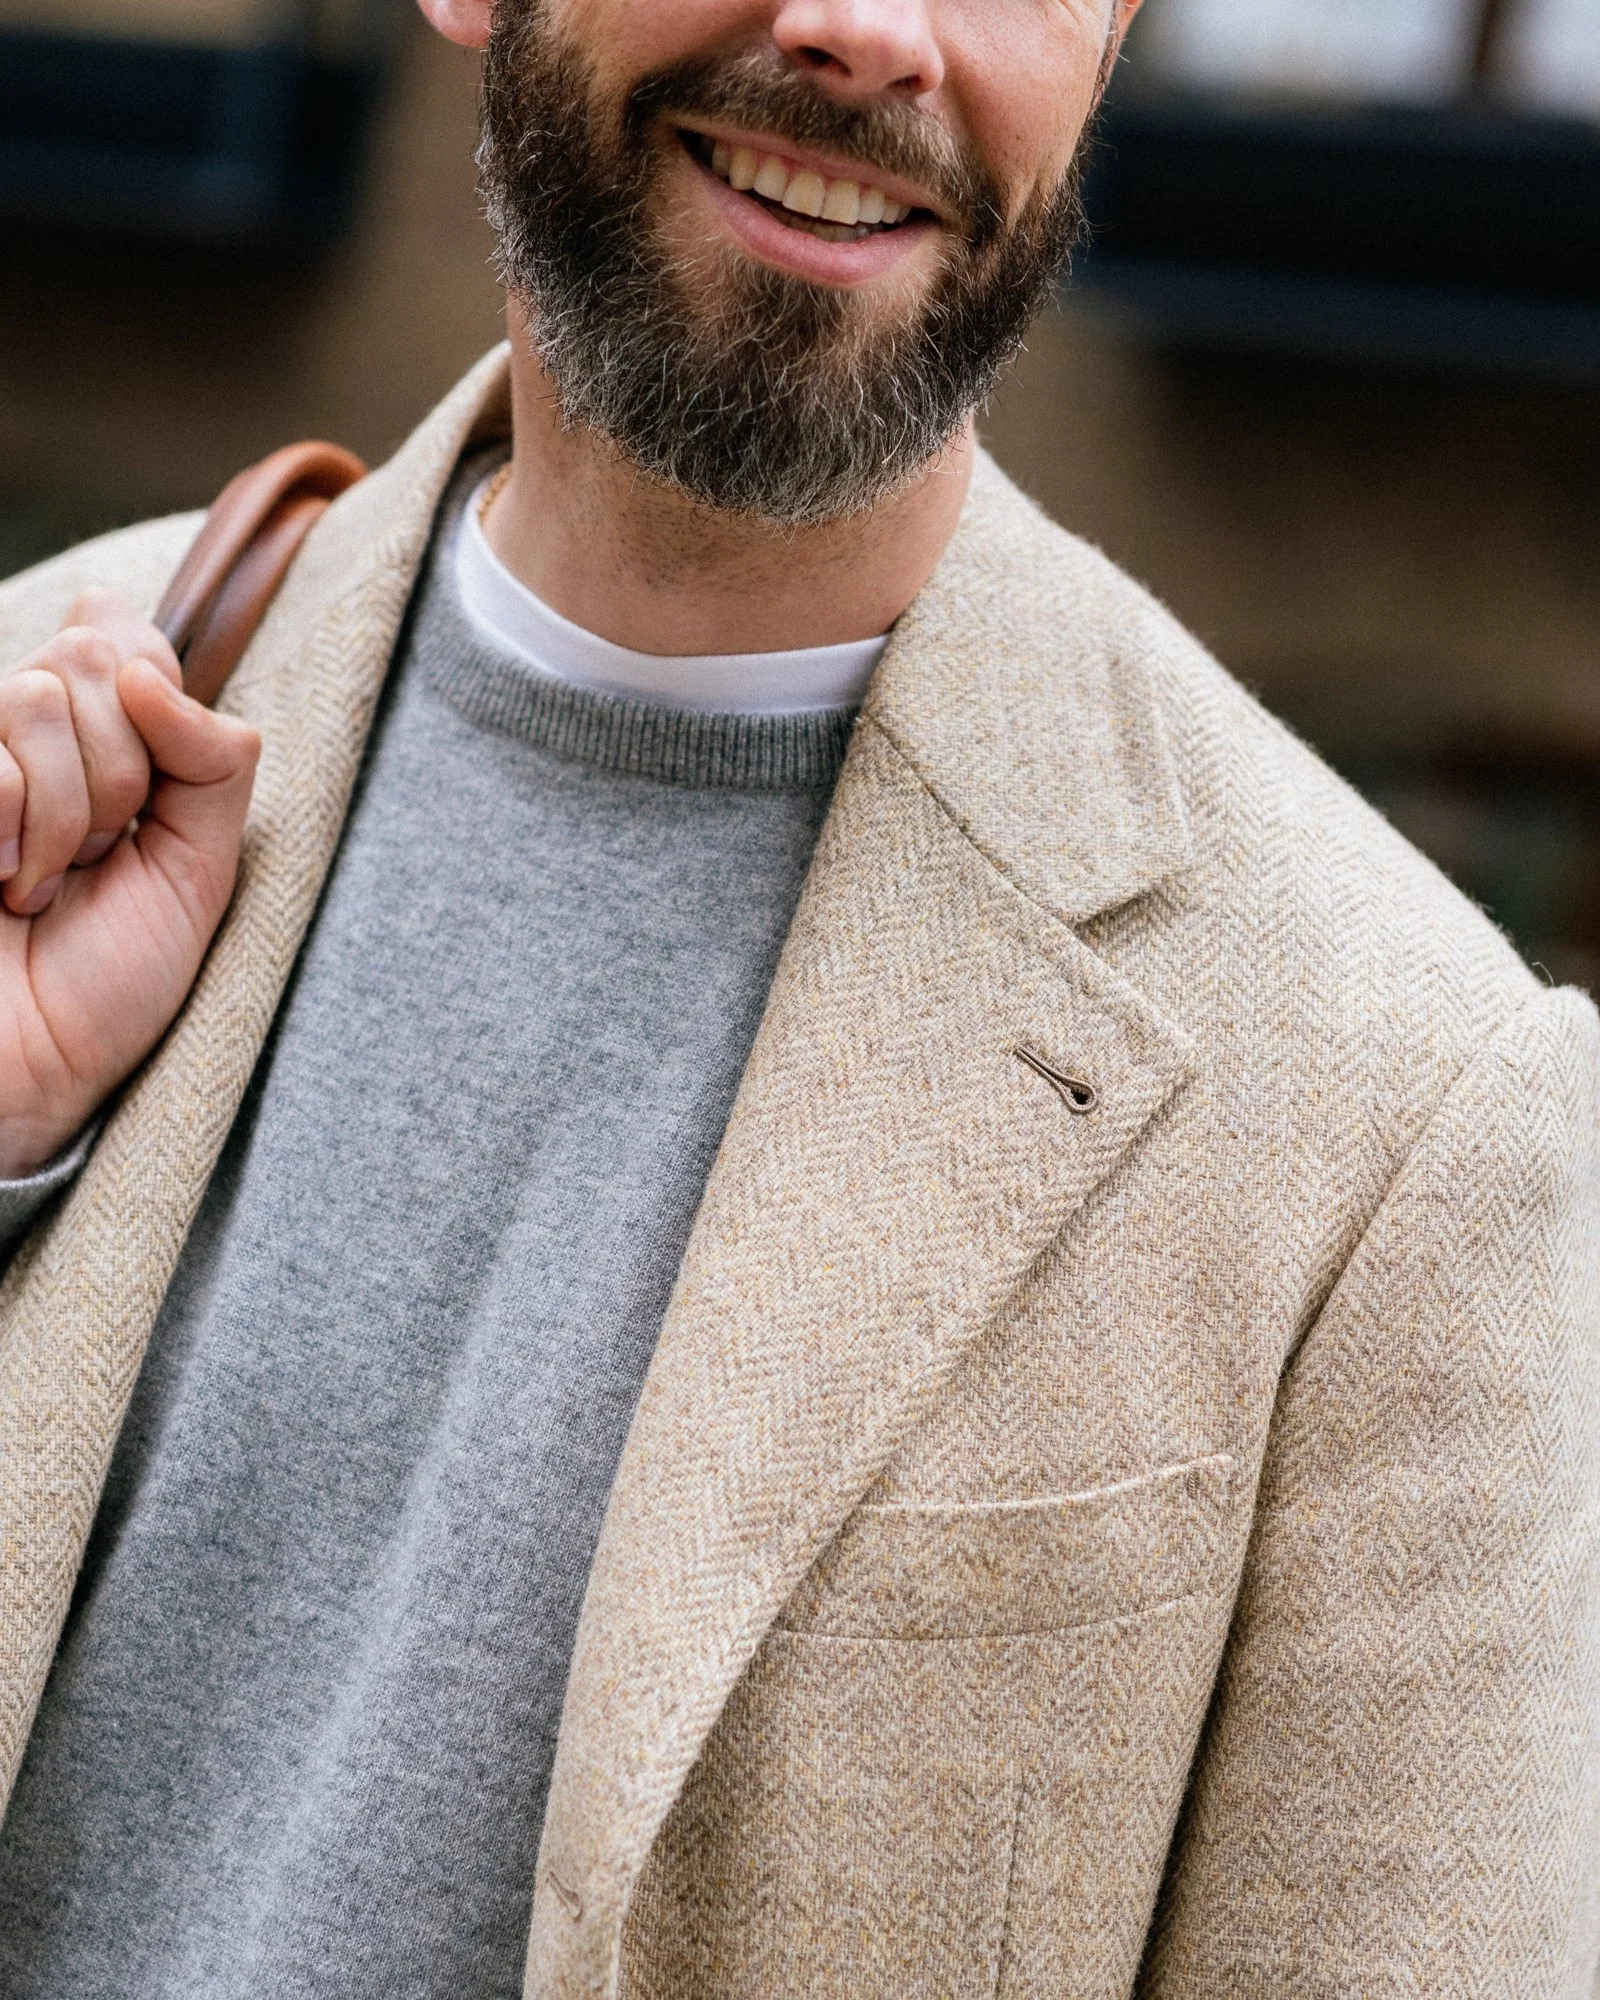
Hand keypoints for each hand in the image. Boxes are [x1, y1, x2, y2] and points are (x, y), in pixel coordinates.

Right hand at [0, 589, 259, 1177]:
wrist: (28, 1075)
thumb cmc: (104, 987)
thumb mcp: (199, 873)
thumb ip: (211, 763)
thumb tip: (146, 669)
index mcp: (93, 742)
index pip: (123, 636)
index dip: (151, 693)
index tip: (149, 796)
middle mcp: (20, 736)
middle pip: (89, 659)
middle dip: (120, 774)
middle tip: (96, 856)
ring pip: (37, 697)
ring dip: (66, 815)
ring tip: (40, 884)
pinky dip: (13, 832)